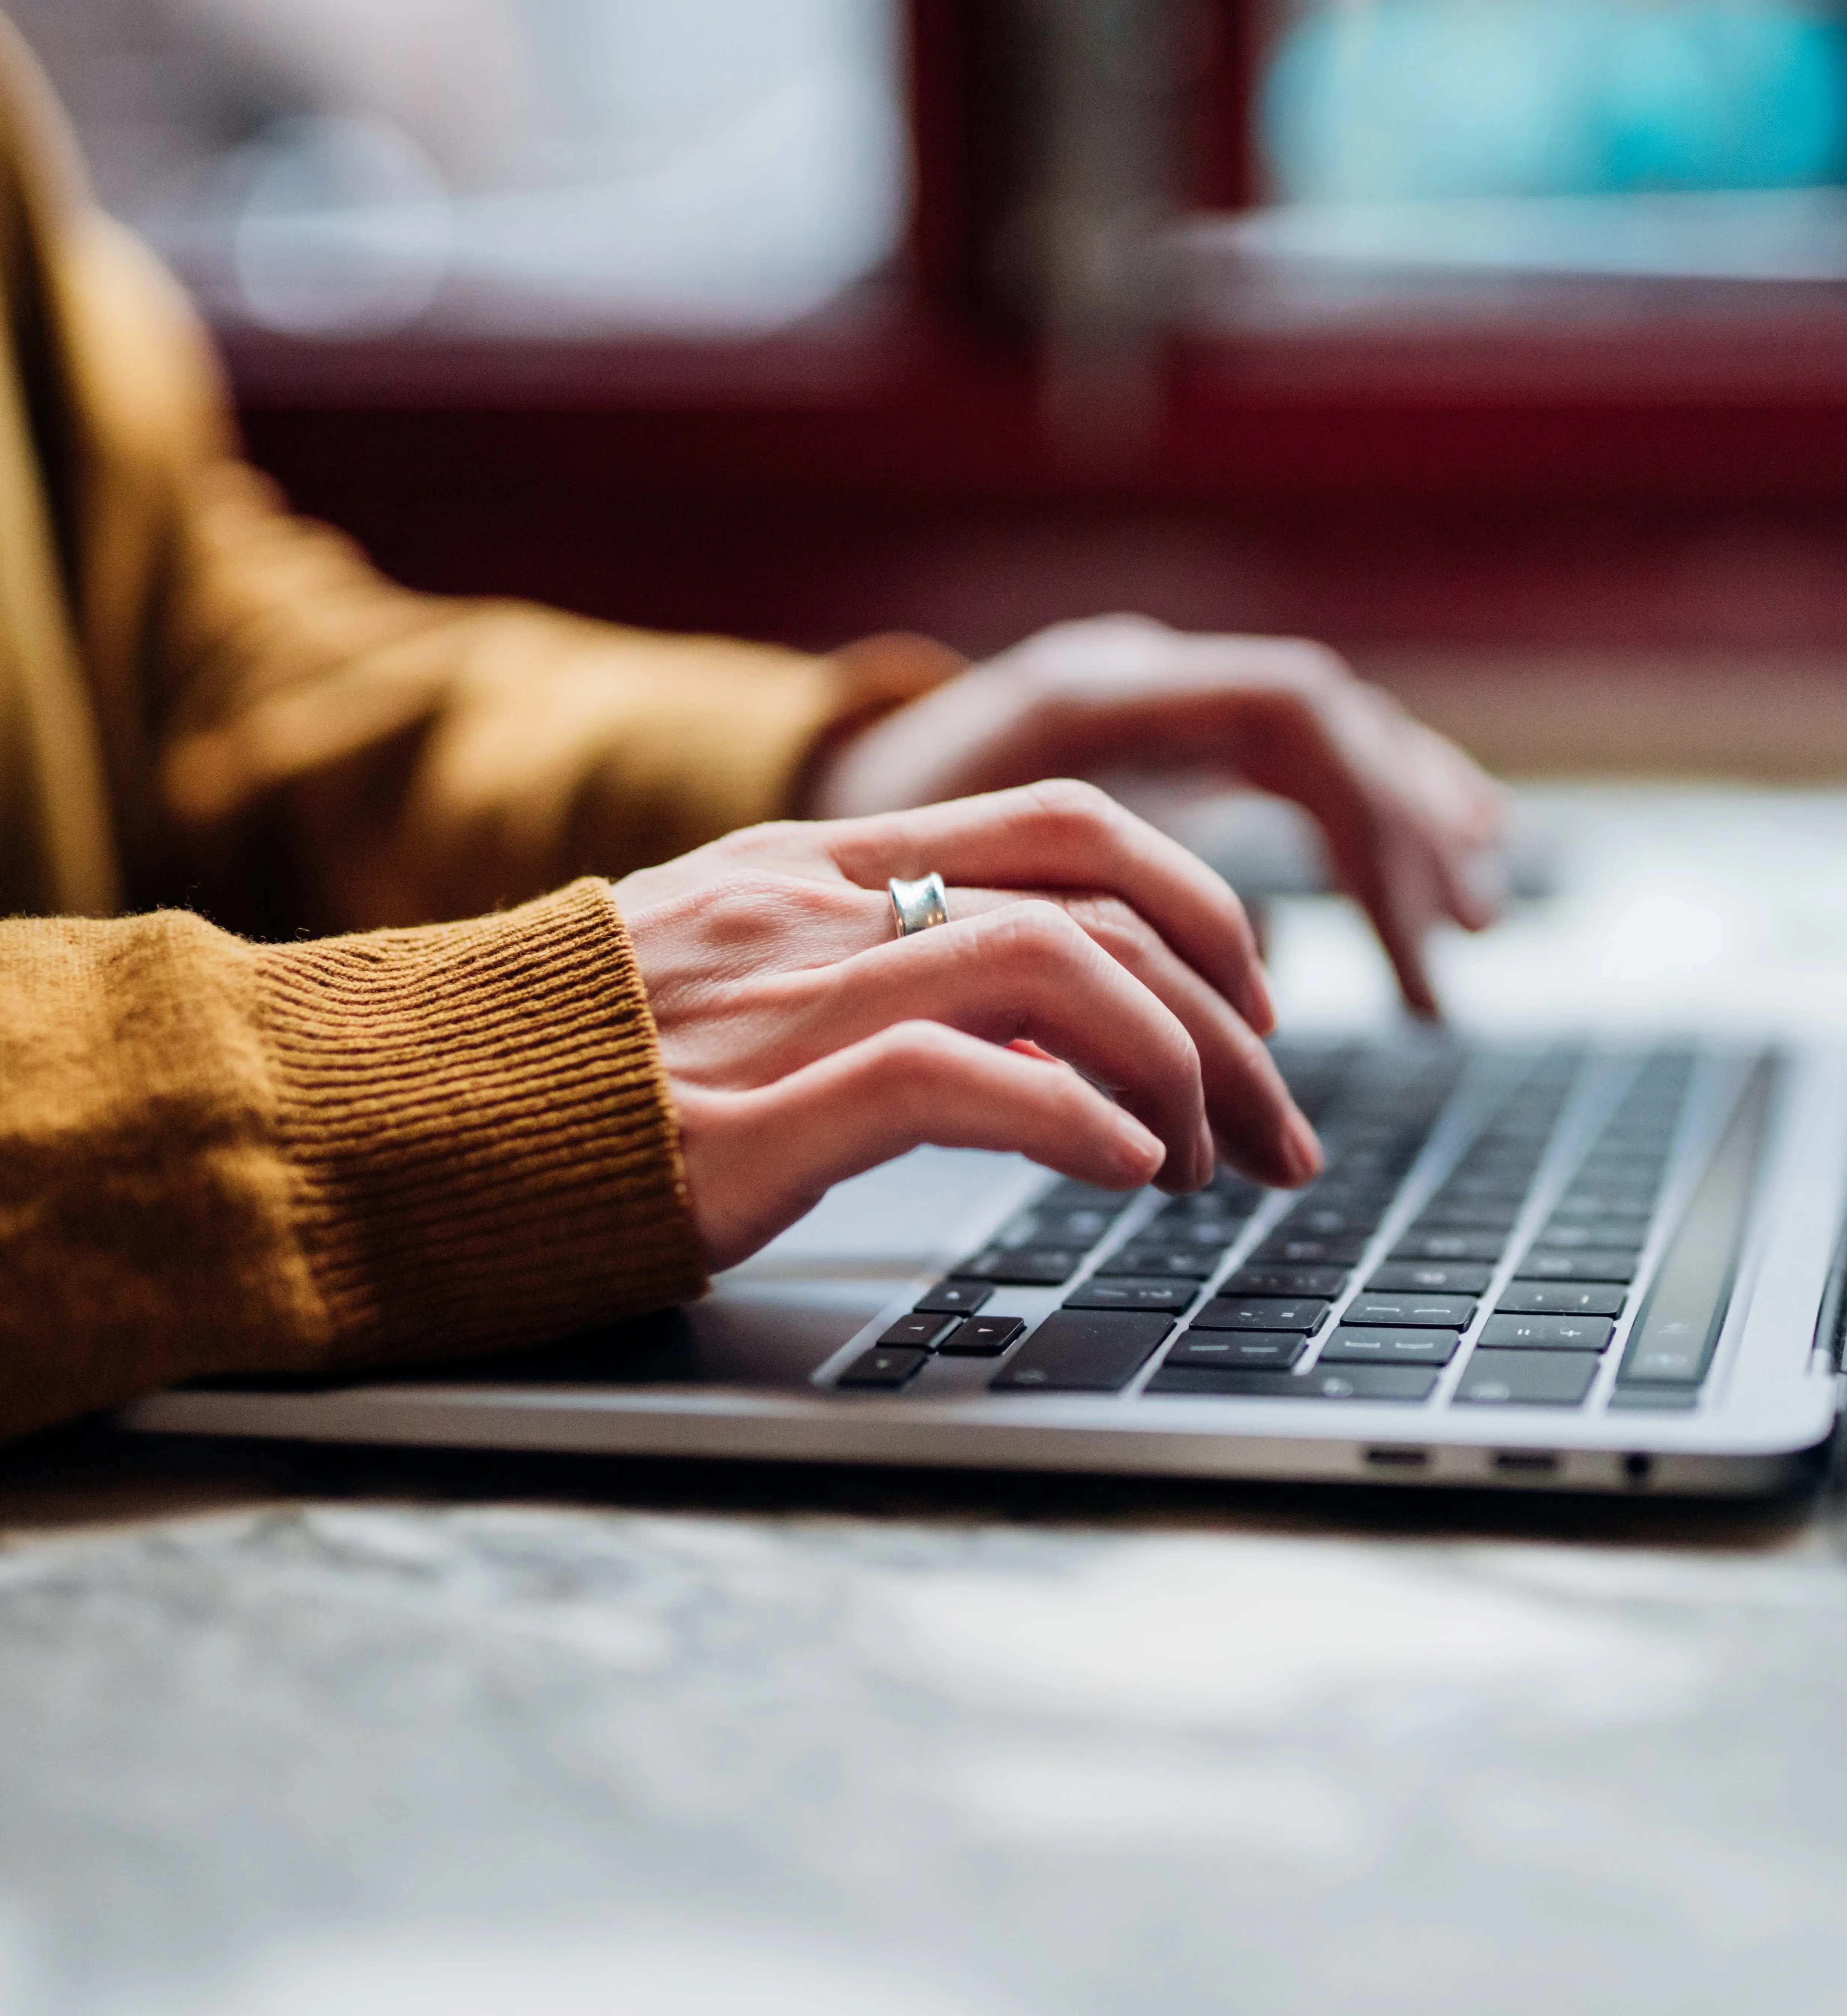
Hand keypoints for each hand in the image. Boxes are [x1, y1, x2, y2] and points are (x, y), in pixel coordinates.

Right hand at [613, 780, 1321, 1269]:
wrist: (385, 1113)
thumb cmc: (571, 1070)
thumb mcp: (741, 981)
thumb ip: (882, 972)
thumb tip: (1048, 1030)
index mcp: (824, 866)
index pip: (1073, 829)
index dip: (1200, 910)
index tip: (1251, 1013)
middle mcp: (822, 907)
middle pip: (1106, 897)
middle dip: (1232, 1015)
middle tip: (1279, 1126)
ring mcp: (789, 1001)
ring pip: (1063, 972)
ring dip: (1177, 1073)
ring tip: (1207, 1166)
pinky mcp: (753, 1112)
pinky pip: (959, 1079)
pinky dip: (1076, 1122)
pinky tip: (1130, 1174)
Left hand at [807, 616, 1508, 1016]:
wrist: (783, 790)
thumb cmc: (839, 866)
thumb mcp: (927, 898)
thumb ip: (1045, 947)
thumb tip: (1161, 1064)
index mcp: (1090, 692)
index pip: (1287, 714)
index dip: (1359, 827)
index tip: (1394, 947)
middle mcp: (1137, 675)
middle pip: (1327, 726)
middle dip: (1403, 843)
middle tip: (1455, 953)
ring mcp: (1156, 699)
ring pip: (1328, 737)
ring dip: (1410, 825)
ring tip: (1476, 917)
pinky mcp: (1163, 741)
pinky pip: (1301, 762)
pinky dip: (1374, 815)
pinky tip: (1442, 857)